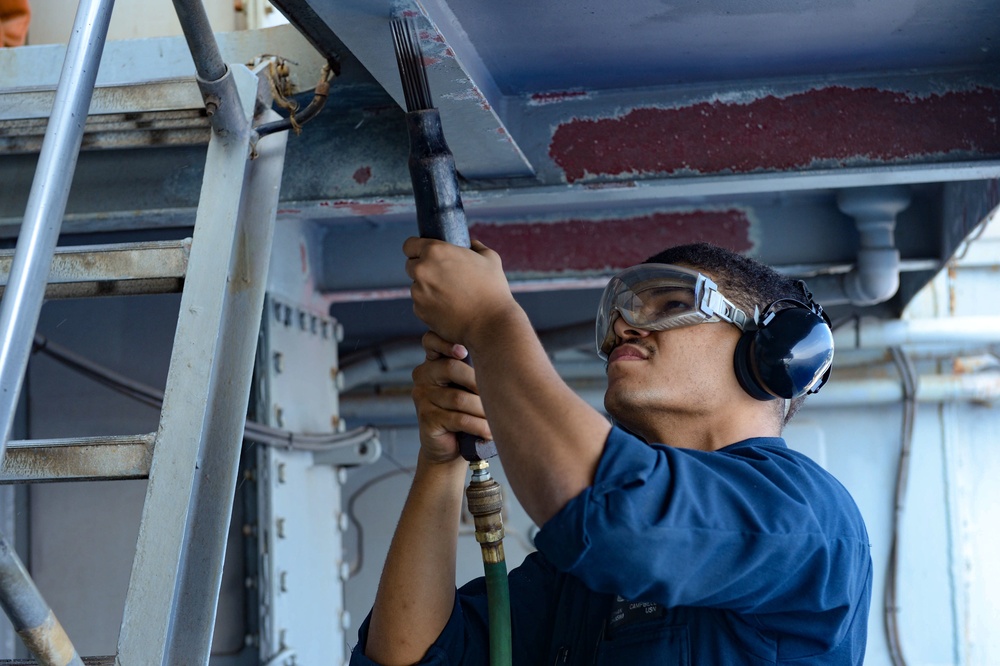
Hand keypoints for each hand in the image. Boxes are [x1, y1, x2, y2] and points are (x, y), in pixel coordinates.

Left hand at [403, 238, 515, 345]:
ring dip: (427, 288)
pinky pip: (420, 304)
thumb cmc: (493, 289)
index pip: (409, 245)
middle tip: (441, 275)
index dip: (416, 249)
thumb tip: (471, 244)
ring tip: (450, 295)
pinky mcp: (419, 311)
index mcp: (435, 251)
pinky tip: (449, 308)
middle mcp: (422, 270)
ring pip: (416, 286)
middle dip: (422, 269)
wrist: (490, 323)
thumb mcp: (490, 258)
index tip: (424, 254)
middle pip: (410, 266)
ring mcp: (418, 292)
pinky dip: (430, 305)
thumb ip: (476, 247)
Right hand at [411, 331, 492, 464]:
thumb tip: (505, 354)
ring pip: (458, 398)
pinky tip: (490, 431)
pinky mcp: (426, 419)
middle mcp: (423, 376)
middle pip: (451, 369)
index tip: (464, 352)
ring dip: (483, 409)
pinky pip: (458, 419)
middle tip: (498, 394)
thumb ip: (475, 367)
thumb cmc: (465, 411)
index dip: (446, 342)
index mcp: (433, 362)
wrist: (450, 447)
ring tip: (498, 417)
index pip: (431, 341)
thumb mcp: (468, 386)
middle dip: (478, 383)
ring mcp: (422, 398)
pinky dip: (478, 426)